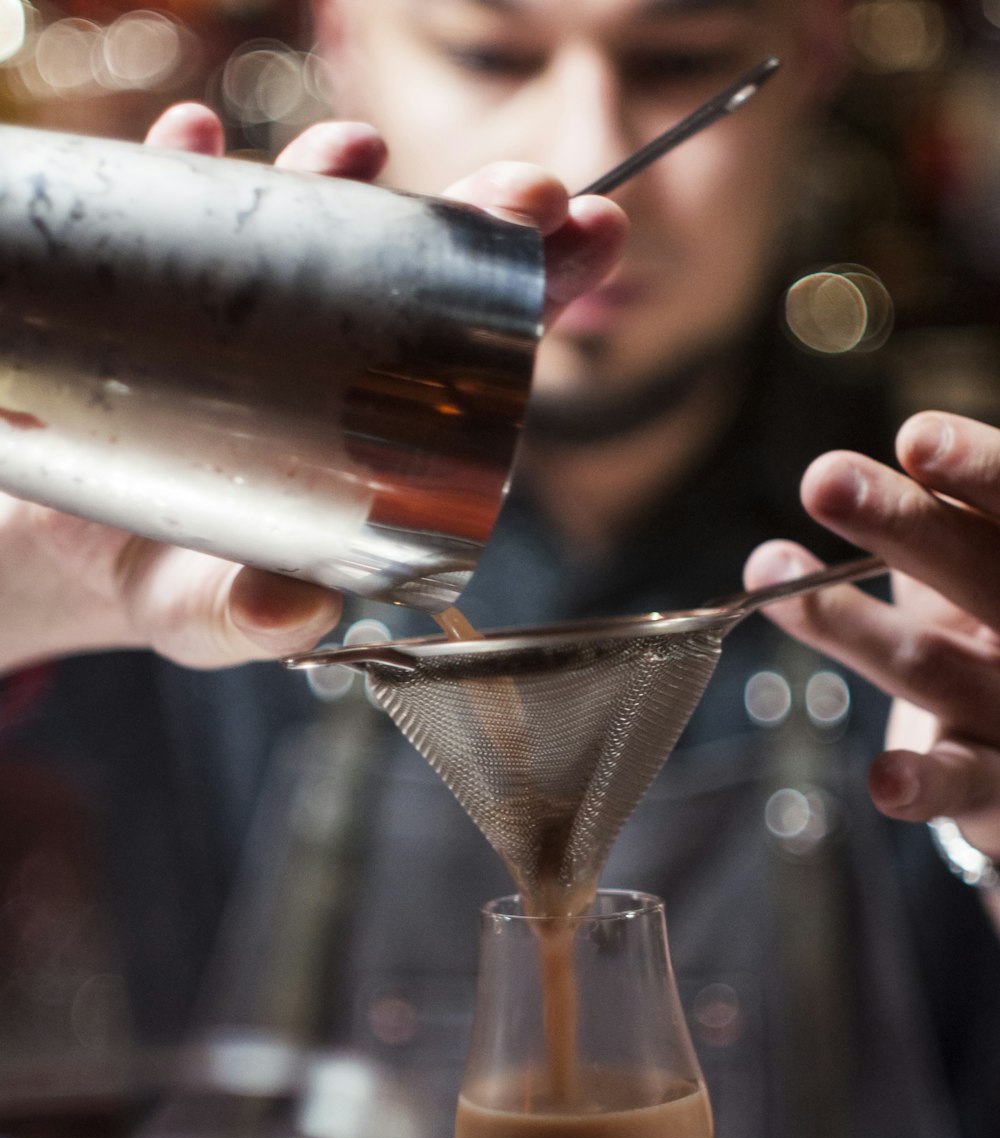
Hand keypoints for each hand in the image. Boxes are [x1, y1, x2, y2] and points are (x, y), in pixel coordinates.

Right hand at [1, 107, 625, 675]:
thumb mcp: (211, 616)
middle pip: (418, 267)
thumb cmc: (180, 587)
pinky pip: (174, 210)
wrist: (86, 547)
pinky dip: (183, 167)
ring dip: (334, 172)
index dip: (539, 287)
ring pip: (310, 219)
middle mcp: (331, 350)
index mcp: (377, 427)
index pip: (478, 348)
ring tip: (351, 154)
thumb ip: (252, 620)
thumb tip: (287, 612)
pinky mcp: (160, 281)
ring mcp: (253, 306)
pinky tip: (191, 143)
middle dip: (475, 215)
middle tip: (523, 191)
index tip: (587, 233)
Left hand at [743, 410, 999, 860]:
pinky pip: (962, 782)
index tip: (915, 438)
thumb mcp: (973, 571)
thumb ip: (931, 527)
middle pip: (979, 571)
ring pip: (932, 664)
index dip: (977, 471)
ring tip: (768, 567)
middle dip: (904, 526)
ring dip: (845, 623)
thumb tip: (838, 475)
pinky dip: (923, 783)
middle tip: (825, 480)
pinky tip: (886, 780)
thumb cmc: (992, 634)